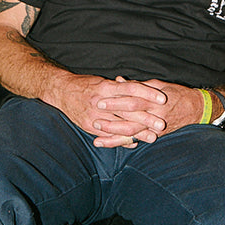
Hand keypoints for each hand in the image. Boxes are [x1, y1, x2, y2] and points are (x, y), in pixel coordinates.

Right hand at [49, 73, 169, 145]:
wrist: (62, 91)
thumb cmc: (86, 85)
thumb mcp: (104, 82)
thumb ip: (121, 87)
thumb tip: (139, 88)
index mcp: (107, 87)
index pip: (132, 89)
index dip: (147, 93)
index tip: (162, 98)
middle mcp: (102, 101)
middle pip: (129, 111)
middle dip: (146, 118)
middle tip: (162, 123)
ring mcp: (96, 115)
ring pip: (120, 126)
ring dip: (138, 133)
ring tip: (153, 137)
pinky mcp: (90, 126)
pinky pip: (109, 135)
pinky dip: (122, 140)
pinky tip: (134, 143)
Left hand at [91, 79, 203, 146]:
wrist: (196, 110)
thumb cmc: (176, 94)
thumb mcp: (158, 85)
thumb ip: (138, 85)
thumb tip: (118, 81)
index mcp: (153, 100)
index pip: (132, 100)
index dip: (116, 100)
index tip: (101, 98)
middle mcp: (154, 115)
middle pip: (129, 118)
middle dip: (112, 119)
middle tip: (95, 118)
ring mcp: (154, 128)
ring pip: (131, 133)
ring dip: (114, 135)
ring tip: (97, 136)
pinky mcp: (155, 136)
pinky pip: (136, 141)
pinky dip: (123, 143)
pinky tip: (110, 145)